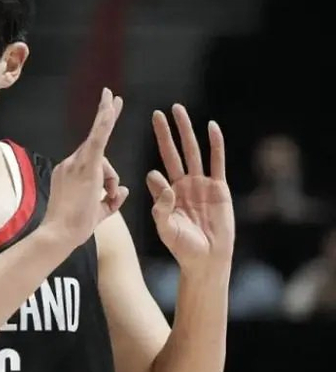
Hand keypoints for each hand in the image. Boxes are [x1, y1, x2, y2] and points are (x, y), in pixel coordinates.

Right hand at [42, 87, 128, 248]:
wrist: (59, 234)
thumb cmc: (73, 228)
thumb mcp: (98, 212)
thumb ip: (111, 200)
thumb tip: (124, 190)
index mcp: (70, 173)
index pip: (91, 154)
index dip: (99, 129)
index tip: (108, 107)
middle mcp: (69, 164)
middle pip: (99, 154)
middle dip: (107, 134)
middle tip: (113, 95)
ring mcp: (75, 163)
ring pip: (104, 159)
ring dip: (109, 180)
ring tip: (104, 198)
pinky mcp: (85, 165)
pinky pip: (98, 139)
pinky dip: (104, 121)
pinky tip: (110, 103)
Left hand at [147, 104, 234, 272]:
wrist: (206, 260)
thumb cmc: (183, 247)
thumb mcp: (165, 228)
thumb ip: (160, 207)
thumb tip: (154, 176)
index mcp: (168, 194)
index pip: (158, 172)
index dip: (154, 174)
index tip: (152, 173)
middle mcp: (184, 185)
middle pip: (174, 152)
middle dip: (166, 133)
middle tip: (158, 113)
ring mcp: (202, 184)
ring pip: (193, 151)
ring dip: (186, 131)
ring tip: (179, 110)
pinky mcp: (220, 188)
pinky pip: (217, 162)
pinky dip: (215, 144)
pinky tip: (211, 127)